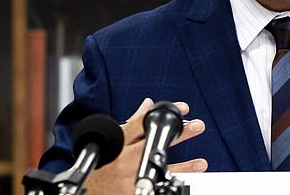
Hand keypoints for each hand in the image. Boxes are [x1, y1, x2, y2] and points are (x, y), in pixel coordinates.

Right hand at [84, 98, 207, 193]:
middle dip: (178, 134)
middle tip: (197, 126)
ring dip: (183, 167)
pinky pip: (155, 186)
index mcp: (120, 143)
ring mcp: (130, 177)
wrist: (87, 190)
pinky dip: (169, 184)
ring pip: (159, 169)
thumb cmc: (101, 165)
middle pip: (155, 142)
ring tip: (201, 163)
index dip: (163, 114)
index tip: (182, 108)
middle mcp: (125, 159)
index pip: (143, 123)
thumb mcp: (114, 140)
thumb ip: (132, 122)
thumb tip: (148, 103)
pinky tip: (184, 183)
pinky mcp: (132, 192)